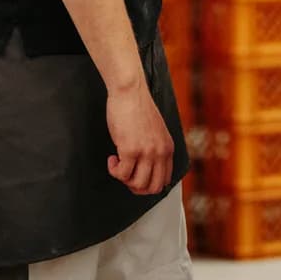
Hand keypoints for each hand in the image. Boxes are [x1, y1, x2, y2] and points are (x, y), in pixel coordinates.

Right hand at [107, 82, 173, 196]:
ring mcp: (146, 152)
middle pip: (153, 187)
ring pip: (137, 184)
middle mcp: (160, 151)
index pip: (164, 180)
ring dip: (124, 179)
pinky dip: (114, 171)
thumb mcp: (156, 131)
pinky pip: (121, 174)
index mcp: (168, 147)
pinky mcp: (130, 149)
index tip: (137, 177)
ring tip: (119, 164)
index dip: (148, 184)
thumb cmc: (138, 107)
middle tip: (126, 176)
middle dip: (137, 187)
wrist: (130, 91)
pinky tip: (112, 159)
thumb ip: (155, 149)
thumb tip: (146, 168)